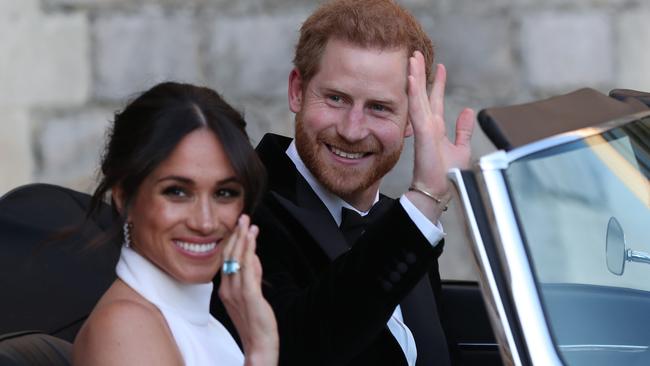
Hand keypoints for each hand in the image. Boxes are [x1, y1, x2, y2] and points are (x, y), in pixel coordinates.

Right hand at [219, 215, 278, 365]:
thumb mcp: (251, 294)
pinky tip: (252, 240)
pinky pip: (247, 269)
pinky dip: (249, 251)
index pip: (226, 259)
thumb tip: (254, 257)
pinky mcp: (249, 295)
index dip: (232, 241)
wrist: (259, 344)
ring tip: (248, 223)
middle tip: (243, 217)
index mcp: (225, 288)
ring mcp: (236, 292)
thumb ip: (252, 275)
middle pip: (229, 256)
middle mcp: (227, 288)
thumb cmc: (255, 321)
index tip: (239, 226)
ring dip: (243, 238)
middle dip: (236, 235)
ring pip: (237, 259)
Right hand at [406, 51, 474, 217]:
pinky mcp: (423, 133)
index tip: (439, 67)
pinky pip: (417, 109)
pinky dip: (414, 93)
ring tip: (412, 59)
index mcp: (436, 128)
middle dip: (420, 74)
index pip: (435, 100)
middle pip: (423, 94)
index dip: (437, 83)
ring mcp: (424, 128)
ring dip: (415, 77)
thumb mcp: (461, 148)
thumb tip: (468, 111)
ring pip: (418, 97)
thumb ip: (463, 130)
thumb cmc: (447, 175)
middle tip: (416, 54)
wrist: (438, 191)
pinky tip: (411, 78)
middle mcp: (428, 125)